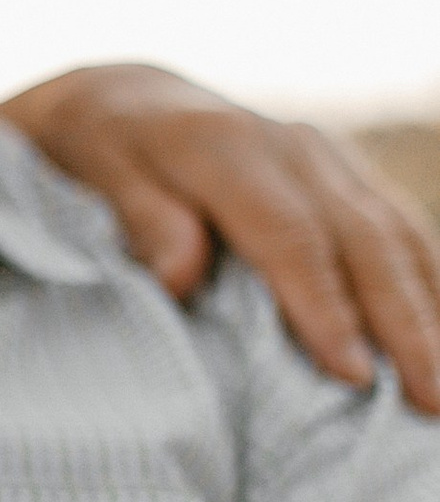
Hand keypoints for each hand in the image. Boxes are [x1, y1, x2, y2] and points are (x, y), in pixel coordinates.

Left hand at [0, 63, 439, 412]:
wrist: (130, 101)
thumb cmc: (101, 154)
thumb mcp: (94, 172)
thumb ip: (139, 219)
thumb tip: (180, 276)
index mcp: (227, 148)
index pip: (290, 237)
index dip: (324, 308)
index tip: (352, 375)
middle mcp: (293, 147)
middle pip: (363, 241)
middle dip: (405, 324)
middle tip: (431, 400)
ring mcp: (331, 159)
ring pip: (399, 235)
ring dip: (434, 311)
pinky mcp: (350, 176)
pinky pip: (403, 229)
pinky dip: (432, 283)